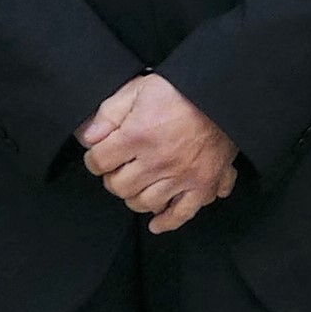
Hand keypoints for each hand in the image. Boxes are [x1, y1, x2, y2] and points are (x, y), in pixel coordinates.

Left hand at [82, 74, 237, 232]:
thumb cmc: (182, 89)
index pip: (99, 162)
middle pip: (119, 186)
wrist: (222, 94)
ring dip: (135, 196)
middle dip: (114, 178)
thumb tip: (89, 138)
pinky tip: (156, 222)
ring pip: (145, 203)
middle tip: (119, 168)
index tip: (99, 156)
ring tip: (138, 184)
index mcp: (139, 135)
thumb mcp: (138, 89)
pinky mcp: (203, 184)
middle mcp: (159, 160)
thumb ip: (109, 114)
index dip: (95, 159)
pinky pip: (182, 213)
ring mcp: (182, 176)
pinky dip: (167, 221)